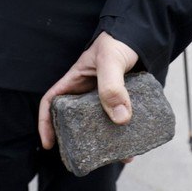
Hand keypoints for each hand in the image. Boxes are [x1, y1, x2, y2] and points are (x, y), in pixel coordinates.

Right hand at [38, 32, 138, 149]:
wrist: (145, 33)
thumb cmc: (119, 40)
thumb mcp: (111, 60)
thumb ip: (112, 86)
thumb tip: (120, 119)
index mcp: (75, 81)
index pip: (52, 102)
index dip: (46, 123)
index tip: (49, 144)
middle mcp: (88, 92)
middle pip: (76, 120)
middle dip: (79, 139)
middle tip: (85, 157)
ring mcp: (107, 97)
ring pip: (101, 124)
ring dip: (107, 141)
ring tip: (118, 156)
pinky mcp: (124, 101)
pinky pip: (121, 121)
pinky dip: (126, 135)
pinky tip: (135, 147)